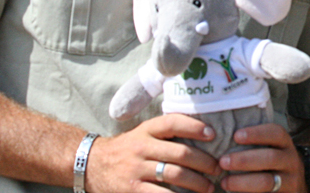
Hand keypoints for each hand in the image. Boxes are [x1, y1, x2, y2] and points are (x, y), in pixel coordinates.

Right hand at [85, 114, 221, 192]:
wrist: (91, 164)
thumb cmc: (127, 149)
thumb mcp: (142, 133)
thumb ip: (166, 133)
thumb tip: (204, 133)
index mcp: (147, 130)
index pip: (173, 123)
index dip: (195, 127)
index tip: (213, 135)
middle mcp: (141, 147)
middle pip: (180, 153)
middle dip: (204, 163)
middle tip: (218, 169)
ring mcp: (136, 170)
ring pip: (174, 175)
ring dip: (197, 183)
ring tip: (209, 187)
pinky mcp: (132, 190)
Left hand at [218, 123, 304, 192]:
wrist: (291, 185)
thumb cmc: (270, 163)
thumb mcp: (269, 149)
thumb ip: (252, 143)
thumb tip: (221, 132)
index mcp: (285, 144)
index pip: (276, 133)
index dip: (256, 133)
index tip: (236, 136)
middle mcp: (291, 160)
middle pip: (270, 157)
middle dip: (244, 159)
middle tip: (222, 161)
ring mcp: (290, 181)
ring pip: (267, 182)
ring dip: (242, 182)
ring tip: (224, 182)